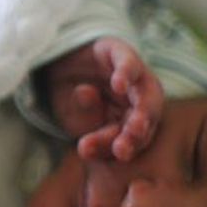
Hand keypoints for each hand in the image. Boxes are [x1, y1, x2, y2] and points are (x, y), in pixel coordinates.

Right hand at [45, 37, 163, 160]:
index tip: (116, 155)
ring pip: (148, 93)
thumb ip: (86, 133)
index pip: (134, 137)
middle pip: (148, 118)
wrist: (59, 64)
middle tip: (124, 148)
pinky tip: (118, 84)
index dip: (125, 146)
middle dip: (137, 134)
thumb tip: (84, 146)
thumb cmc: (73, 98)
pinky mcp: (120, 51)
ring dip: (143, 110)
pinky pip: (128, 62)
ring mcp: (134, 74)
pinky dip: (126, 73)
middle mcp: (141, 97)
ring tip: (135, 126)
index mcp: (133, 118)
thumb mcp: (76, 120)